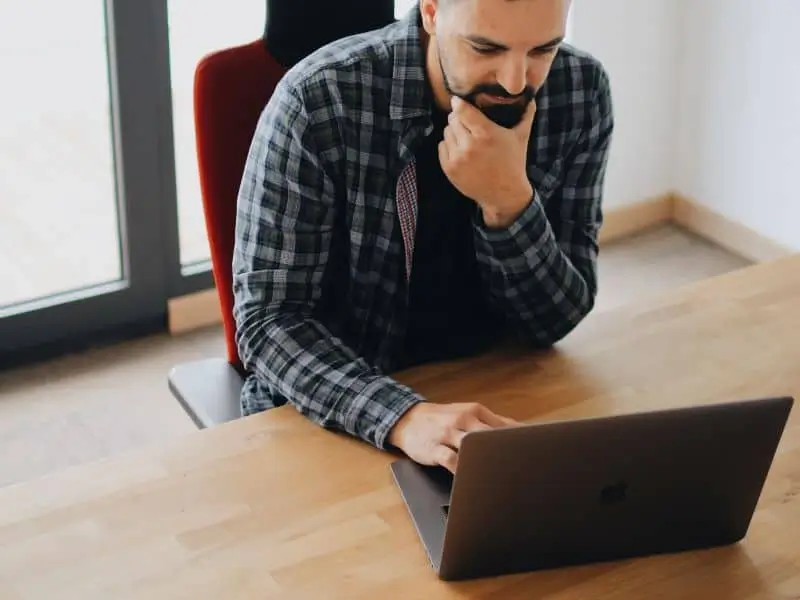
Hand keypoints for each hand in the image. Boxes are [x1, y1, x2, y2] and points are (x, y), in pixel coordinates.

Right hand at [388, 402, 518, 472]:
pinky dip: (462, 470)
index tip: (531, 454)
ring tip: (499, 475)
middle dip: (504, 451)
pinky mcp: (434, 448)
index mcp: (474, 411)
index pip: (502, 426)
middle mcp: (462, 420)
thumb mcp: (467, 413)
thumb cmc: (441, 419)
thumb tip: (520, 428)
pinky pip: (451, 460)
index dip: (518, 441)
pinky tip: (471, 478)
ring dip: (485, 460)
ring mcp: (447, 433)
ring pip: (471, 446)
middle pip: (490, 436)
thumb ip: (492, 421)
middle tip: (520, 468)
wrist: (407, 419)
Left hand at [439, 96, 536, 228]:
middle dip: (459, 118)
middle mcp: (469, 146)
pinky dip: (449, 145)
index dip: (459, 103)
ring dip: (454, 131)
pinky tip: (461, 149)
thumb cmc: (513, 163)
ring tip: (466, 137)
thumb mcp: (521, 137)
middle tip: (467, 122)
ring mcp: (457, 158)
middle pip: (453, 119)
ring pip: (446, 132)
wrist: (504, 194)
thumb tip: (531, 97)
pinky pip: (442, 146)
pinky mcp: (449, 169)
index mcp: (486, 134)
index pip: (462, 110)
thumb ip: (526, 114)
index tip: (458, 101)